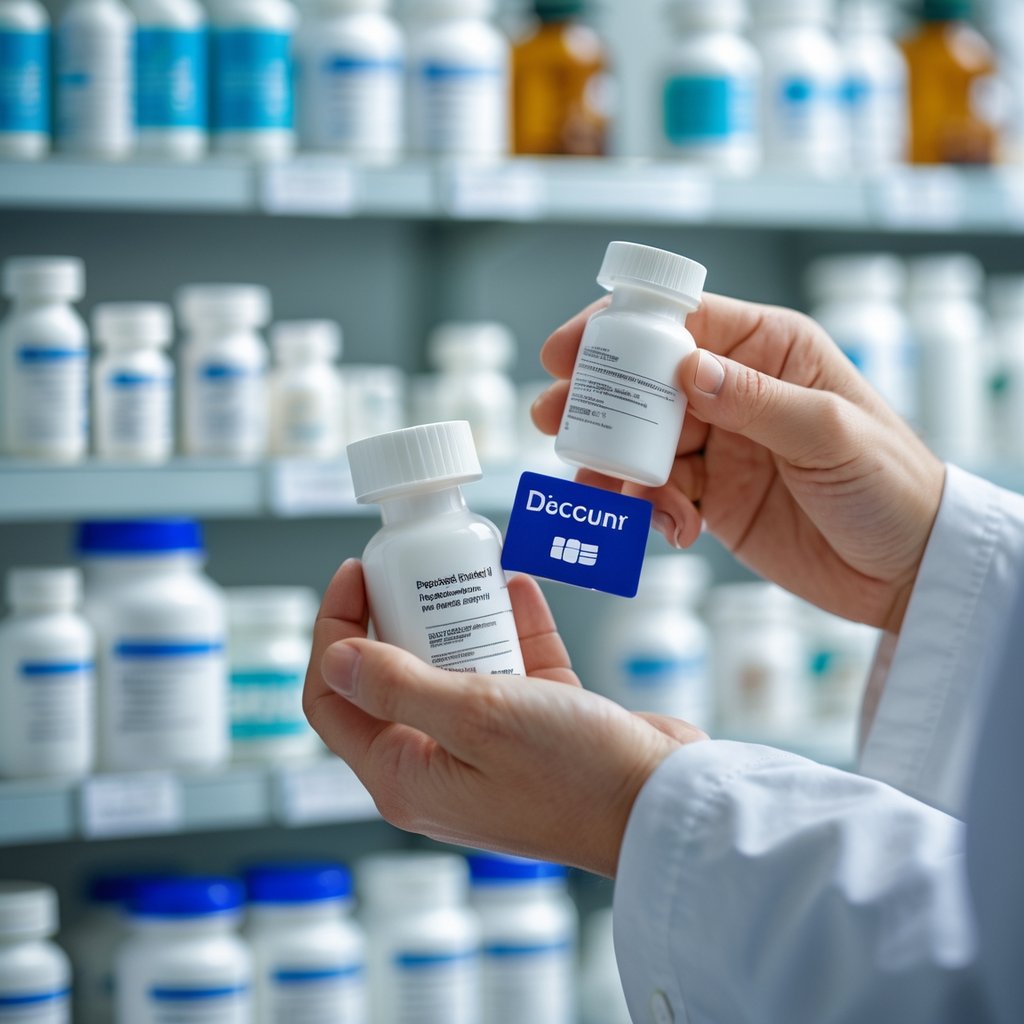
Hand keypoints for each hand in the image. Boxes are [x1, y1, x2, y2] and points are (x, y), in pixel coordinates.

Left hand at [304, 559, 705, 876]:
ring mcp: (490, 751)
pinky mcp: (538, 732)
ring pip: (455, 669)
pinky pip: (511, 670)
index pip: (335, 699)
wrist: (663, 804)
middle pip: (394, 679)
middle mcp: (440, 767)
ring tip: (470, 570)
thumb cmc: (572, 774)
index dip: (333, 631)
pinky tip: (519, 591)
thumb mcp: (474, 717)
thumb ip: (398, 687)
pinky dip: (513, 630)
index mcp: (406, 776)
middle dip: (401, 617)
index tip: (357, 573)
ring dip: (461, 619)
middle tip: (417, 565)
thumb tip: (334, 657)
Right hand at [533, 294, 943, 633]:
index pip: (683, 321)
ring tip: (610, 495)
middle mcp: (737, 390)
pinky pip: (659, 492)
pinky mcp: (712, 495)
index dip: (620, 330)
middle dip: (597, 402)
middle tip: (554, 421)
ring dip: (618, 468)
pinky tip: (673, 529)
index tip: (567, 352)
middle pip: (647, 383)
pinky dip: (651, 510)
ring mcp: (721, 444)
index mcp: (771, 350)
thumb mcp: (831, 435)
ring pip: (643, 442)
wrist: (907, 571)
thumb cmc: (891, 486)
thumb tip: (685, 370)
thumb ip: (755, 400)